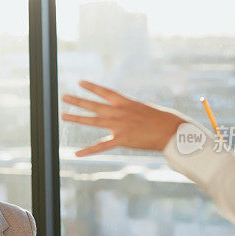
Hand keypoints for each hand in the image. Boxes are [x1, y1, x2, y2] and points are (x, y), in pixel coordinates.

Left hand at [62, 80, 185, 154]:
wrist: (171, 131)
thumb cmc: (161, 119)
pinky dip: (88, 150)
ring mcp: (119, 126)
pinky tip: (77, 153)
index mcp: (126, 103)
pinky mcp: (122, 140)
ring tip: (64, 115)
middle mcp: (120, 112)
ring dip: (77, 118)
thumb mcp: (144, 108)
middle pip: (94, 105)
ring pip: (94, 121)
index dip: (92, 87)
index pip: (105, 92)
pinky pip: (102, 146)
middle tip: (64, 96)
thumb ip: (130, 109)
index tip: (80, 82)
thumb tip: (124, 108)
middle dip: (78, 100)